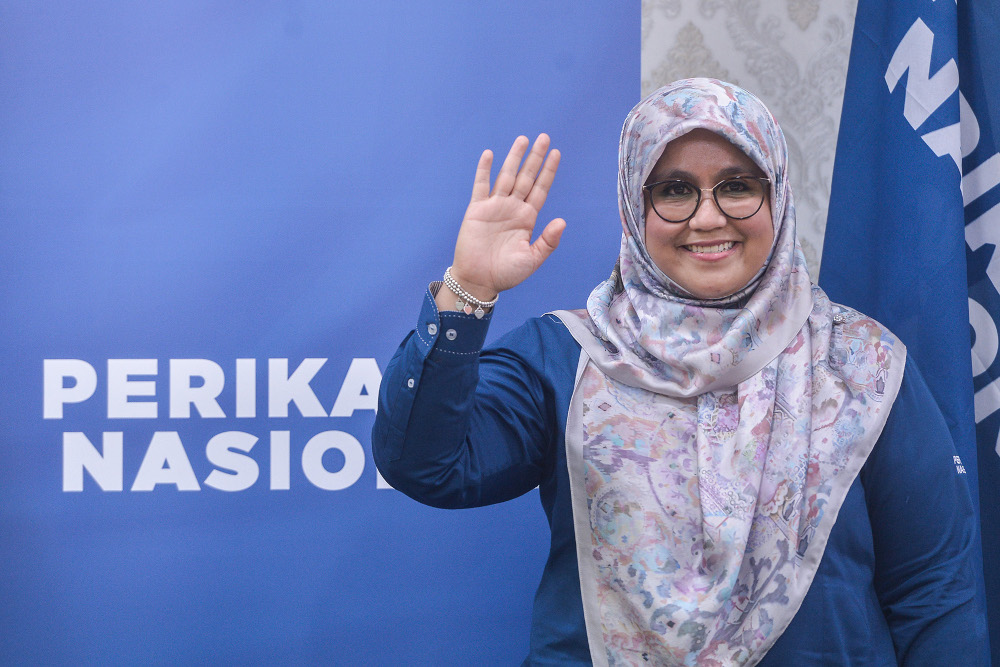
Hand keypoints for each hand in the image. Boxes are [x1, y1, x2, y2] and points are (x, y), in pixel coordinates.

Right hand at [448, 134, 564, 300]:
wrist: (479, 281)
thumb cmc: (506, 274)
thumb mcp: (532, 259)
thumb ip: (548, 241)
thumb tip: (562, 221)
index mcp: (527, 218)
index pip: (540, 189)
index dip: (548, 171)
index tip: (556, 154)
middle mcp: (512, 208)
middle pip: (526, 177)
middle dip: (535, 157)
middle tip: (544, 137)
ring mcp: (494, 207)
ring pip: (506, 176)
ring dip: (514, 158)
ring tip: (523, 139)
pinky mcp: (477, 210)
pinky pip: (481, 186)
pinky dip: (484, 170)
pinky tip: (489, 154)